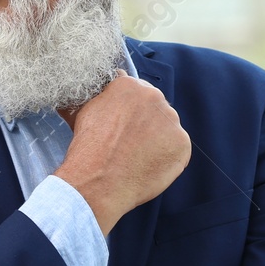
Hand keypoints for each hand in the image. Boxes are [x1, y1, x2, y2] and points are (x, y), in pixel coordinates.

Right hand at [55, 70, 190, 235]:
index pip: (135, 91)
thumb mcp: (82, 110)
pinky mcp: (182, 144)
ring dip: (157, 139)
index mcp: (130, 85)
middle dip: (144, 123)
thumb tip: (93, 89)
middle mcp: (154, 97)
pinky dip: (166, 158)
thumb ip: (95, 95)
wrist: (98, 180)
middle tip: (129, 143)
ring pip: (166, 128)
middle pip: (154, 108)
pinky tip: (148, 166)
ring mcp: (171, 121)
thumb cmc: (87, 147)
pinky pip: (177, 149)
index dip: (128, 110)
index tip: (122, 124)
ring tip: (137, 157)